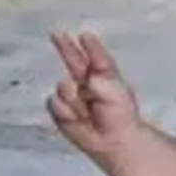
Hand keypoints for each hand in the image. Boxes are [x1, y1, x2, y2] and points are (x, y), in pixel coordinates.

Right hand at [47, 32, 141, 158]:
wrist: (113, 141)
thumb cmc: (120, 116)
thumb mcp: (117, 94)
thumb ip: (101, 83)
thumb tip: (85, 79)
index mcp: (103, 74)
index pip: (95, 56)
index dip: (90, 47)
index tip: (85, 36)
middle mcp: (87, 82)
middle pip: (73, 60)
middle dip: (64, 47)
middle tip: (57, 34)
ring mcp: (73, 95)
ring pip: (63, 86)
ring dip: (74, 98)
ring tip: (88, 110)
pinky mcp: (61, 110)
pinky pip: (55, 103)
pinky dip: (66, 110)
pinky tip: (77, 118)